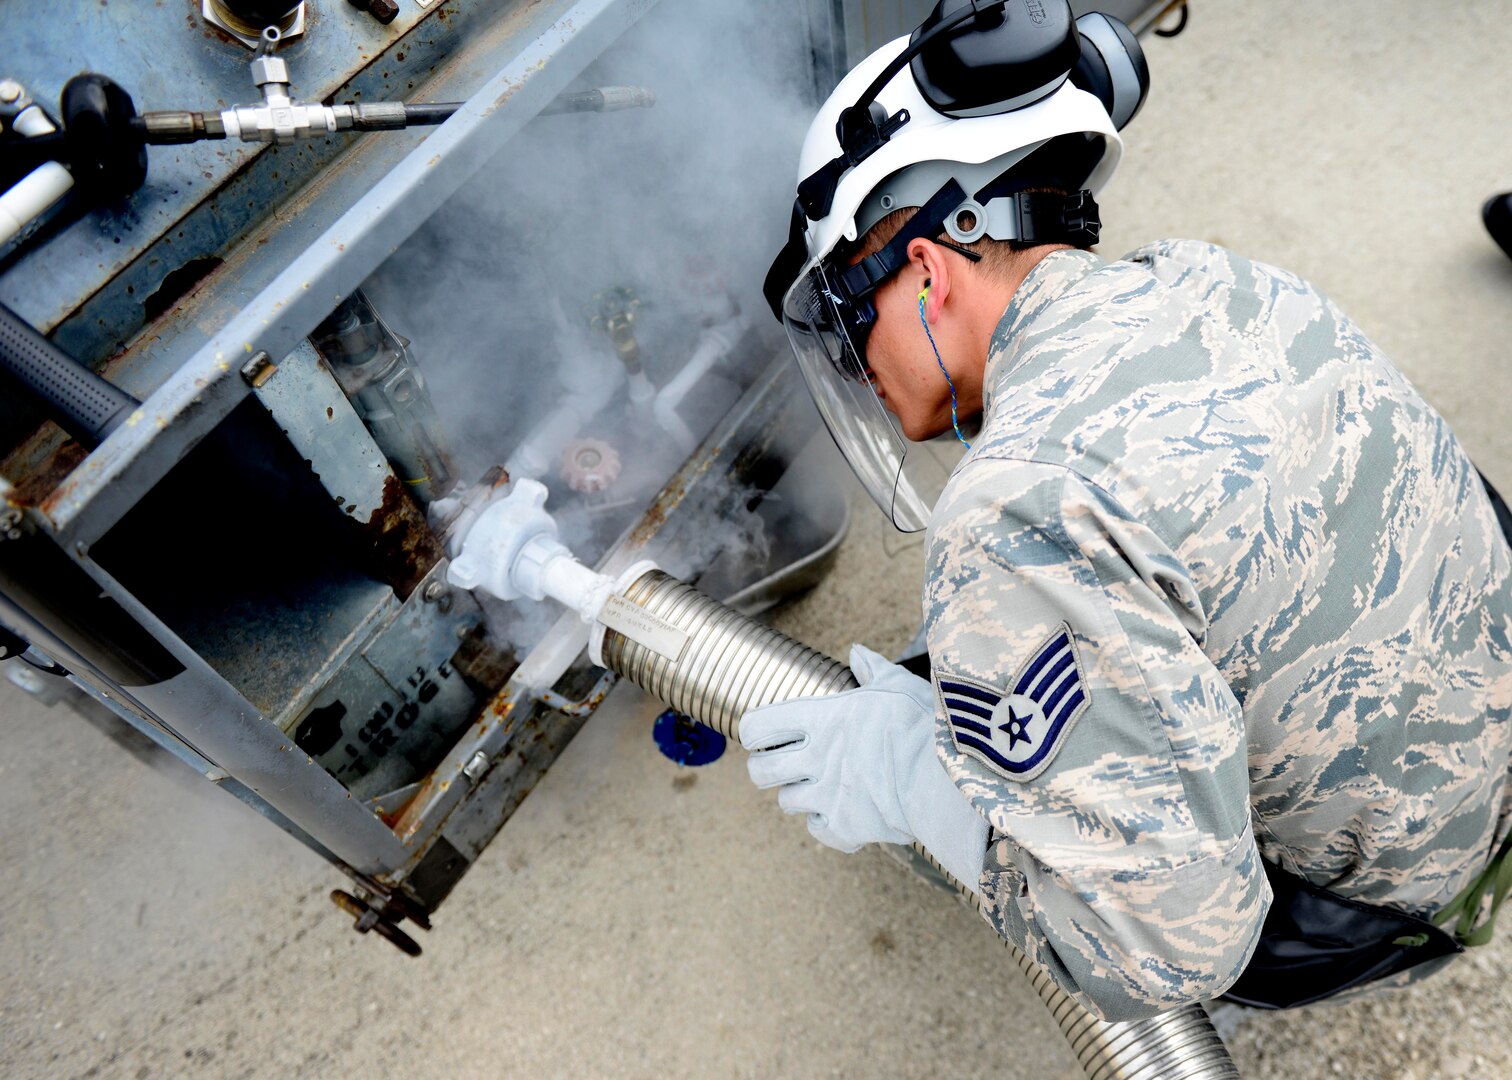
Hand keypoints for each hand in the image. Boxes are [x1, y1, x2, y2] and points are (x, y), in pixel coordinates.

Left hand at [740, 644, 988, 886]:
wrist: (944, 778)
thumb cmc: (921, 725)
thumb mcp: (897, 685)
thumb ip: (872, 668)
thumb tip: (857, 651)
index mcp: (820, 718)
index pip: (755, 727)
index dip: (755, 732)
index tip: (767, 734)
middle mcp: (815, 758)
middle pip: (759, 771)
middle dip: (766, 769)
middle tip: (785, 765)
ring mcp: (827, 796)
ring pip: (787, 802)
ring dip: (800, 797)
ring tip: (824, 788)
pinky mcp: (845, 827)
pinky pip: (819, 830)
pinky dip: (829, 825)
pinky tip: (846, 813)